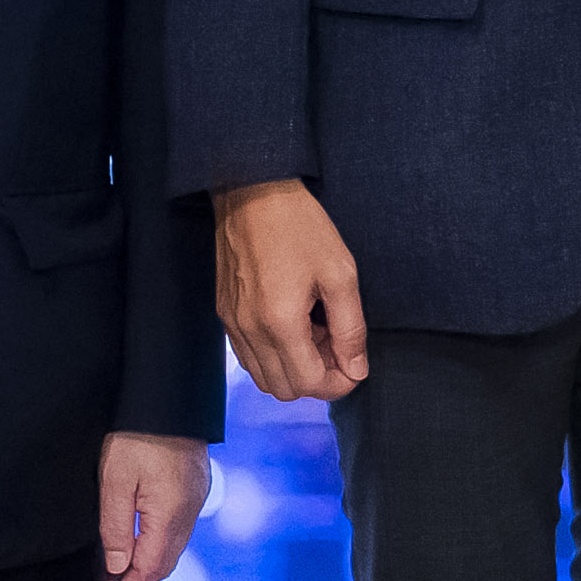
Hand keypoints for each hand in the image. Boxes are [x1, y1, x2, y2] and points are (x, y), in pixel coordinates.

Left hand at [97, 433, 214, 580]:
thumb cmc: (139, 433)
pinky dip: (156, 545)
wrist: (167, 397)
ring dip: (145, 565)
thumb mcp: (115, 481)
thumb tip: (117, 567)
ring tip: (116, 573)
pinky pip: (176, 530)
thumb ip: (116, 528)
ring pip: (171, 548)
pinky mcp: (193, 489)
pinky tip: (138, 543)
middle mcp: (188, 512)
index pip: (148, 569)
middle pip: (163, 564)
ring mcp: (195, 500)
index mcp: (169, 515)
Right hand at [216, 179, 370, 401]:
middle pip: (283, 389)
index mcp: (280, 322)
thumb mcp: (340, 273)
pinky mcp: (224, 313)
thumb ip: (350, 328)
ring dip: (293, 368)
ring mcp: (232, 323)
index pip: (308, 384)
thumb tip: (356, 369)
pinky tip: (292, 325)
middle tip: (335, 345)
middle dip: (316, 378)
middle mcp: (249, 330)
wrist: (251, 191)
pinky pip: (248, 356)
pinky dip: (272, 355)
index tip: (353, 363)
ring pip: (263, 378)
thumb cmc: (300, 226)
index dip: (338, 383)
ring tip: (314, 333)